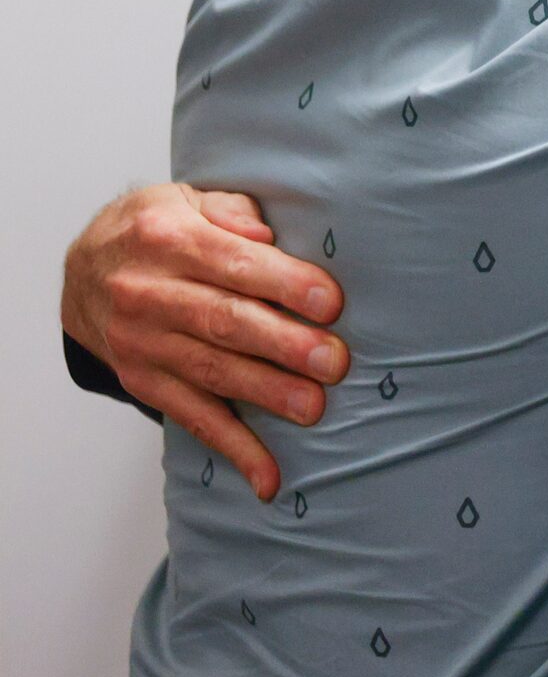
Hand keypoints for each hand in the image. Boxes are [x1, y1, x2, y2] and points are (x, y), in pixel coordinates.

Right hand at [64, 185, 346, 500]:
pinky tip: (269, 476)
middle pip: (224, 323)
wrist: (85, 270)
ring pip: (212, 373)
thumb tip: (266, 234)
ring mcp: (143, 344)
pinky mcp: (144, 381)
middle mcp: (148, 295)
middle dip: (283, 345)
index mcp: (168, 239)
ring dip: (266, 394)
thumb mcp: (187, 200)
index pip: (234, 263)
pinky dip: (235, 448)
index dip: (285, 284)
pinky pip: (193, 418)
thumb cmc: (156, 231)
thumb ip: (232, 212)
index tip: (330, 304)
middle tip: (333, 362)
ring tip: (314, 408)